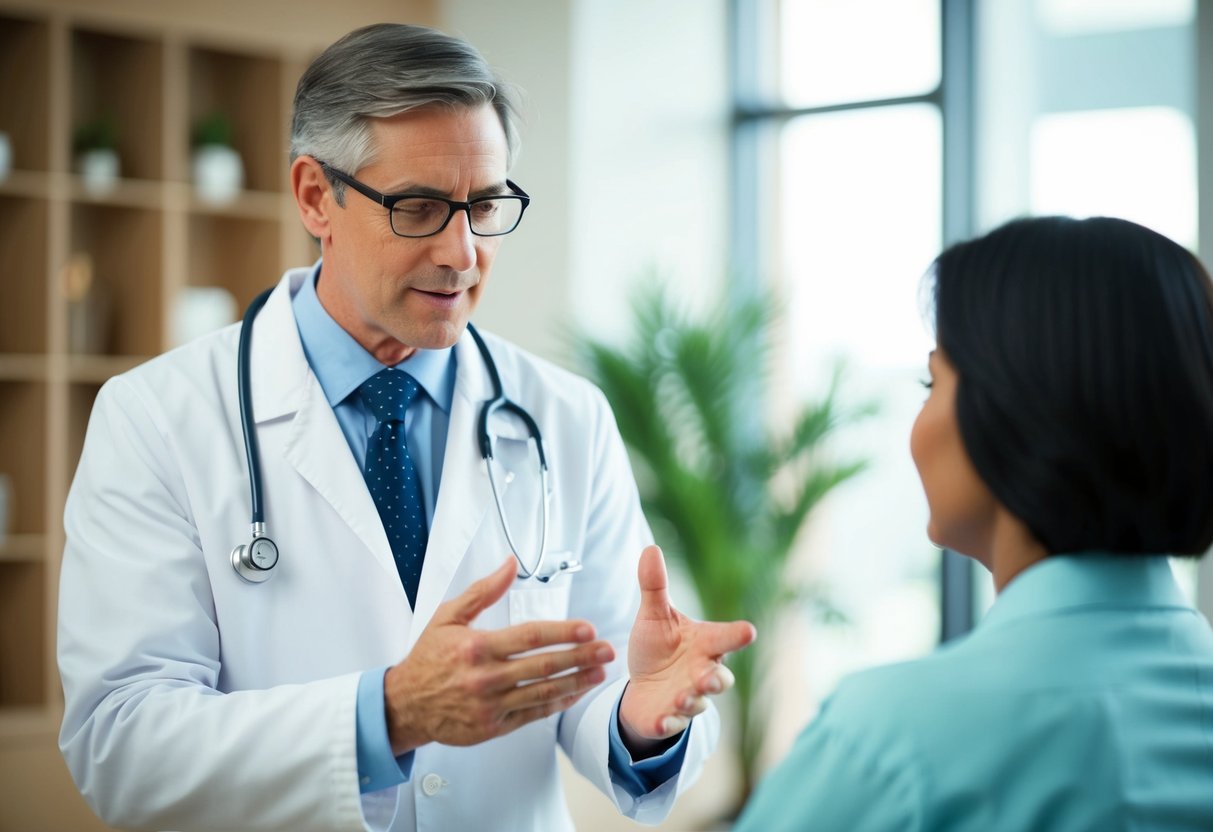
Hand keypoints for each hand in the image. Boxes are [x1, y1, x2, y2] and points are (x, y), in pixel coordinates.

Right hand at [384, 558, 615, 754]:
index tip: (587, 628)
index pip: (529, 637)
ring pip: (542, 693)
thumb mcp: (447, 617)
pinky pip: (533, 714)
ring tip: (600, 672)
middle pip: (543, 666)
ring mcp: (491, 705)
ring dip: (576, 682)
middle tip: (606, 650)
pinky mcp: (493, 727)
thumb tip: (509, 564)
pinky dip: (557, 704)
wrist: (405, 705)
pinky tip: (575, 693)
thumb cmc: (428, 658)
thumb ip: (483, 591)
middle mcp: (486, 677)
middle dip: (580, 657)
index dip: (562, 632)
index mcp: (477, 647)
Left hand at [619, 545, 755, 755]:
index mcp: (703, 644)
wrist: (643, 688)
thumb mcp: (654, 616)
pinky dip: (669, 723)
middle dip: (716, 679)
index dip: (737, 635)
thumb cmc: (657, 647)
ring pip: (699, 702)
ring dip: (692, 700)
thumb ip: (654, 586)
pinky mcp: (670, 718)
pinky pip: (673, 723)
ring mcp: (688, 697)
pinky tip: (662, 720)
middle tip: (709, 677)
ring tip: (683, 696)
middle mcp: (701, 672)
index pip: (725, 638)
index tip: (748, 631)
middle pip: (719, 678)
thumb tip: (651, 548)